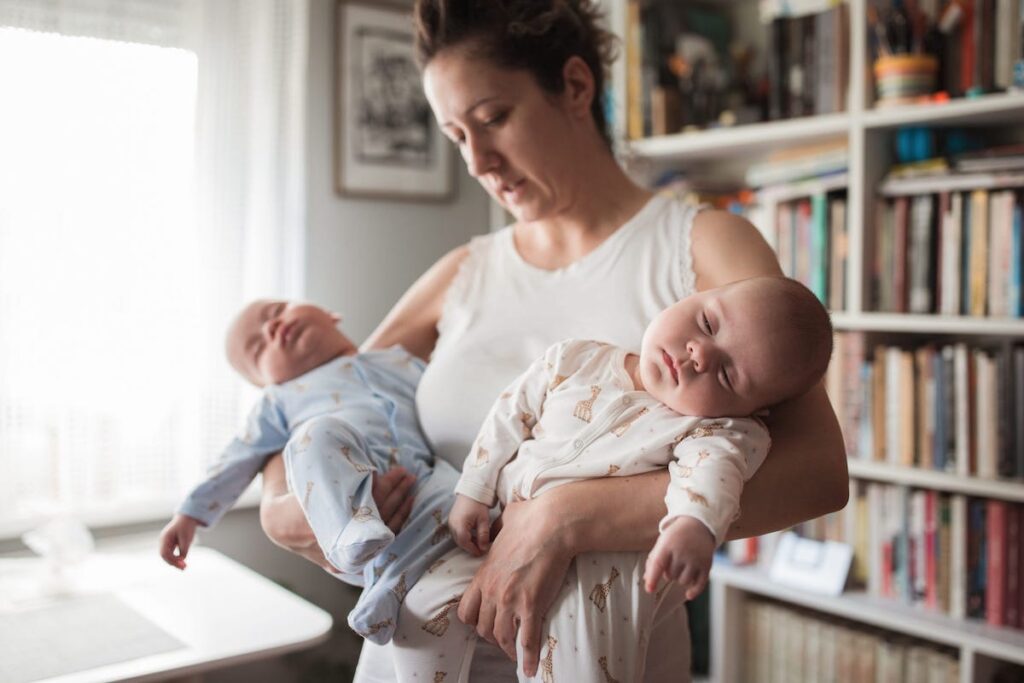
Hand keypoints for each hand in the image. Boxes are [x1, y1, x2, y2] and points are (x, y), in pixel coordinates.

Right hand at [159, 514, 198, 569]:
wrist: (187, 517)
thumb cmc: (186, 526)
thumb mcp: (187, 537)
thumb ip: (184, 548)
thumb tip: (182, 560)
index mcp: (165, 538)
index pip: (164, 553)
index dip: (172, 560)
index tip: (182, 564)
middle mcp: (163, 541)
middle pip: (165, 556)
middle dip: (173, 563)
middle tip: (184, 568)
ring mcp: (166, 543)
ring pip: (167, 556)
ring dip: (175, 562)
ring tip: (184, 567)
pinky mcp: (171, 544)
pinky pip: (171, 553)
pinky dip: (176, 558)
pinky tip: (183, 562)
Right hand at [260, 453, 415, 568]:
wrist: (278, 524)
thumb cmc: (291, 493)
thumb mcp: (302, 474)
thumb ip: (328, 470)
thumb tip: (363, 463)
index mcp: (310, 522)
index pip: (359, 504)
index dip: (382, 487)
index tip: (395, 472)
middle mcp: (324, 544)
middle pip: (371, 518)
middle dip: (394, 493)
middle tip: (408, 474)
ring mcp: (336, 557)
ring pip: (378, 533)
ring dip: (399, 507)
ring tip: (410, 486)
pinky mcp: (346, 562)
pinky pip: (377, 544)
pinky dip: (394, 523)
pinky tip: (406, 506)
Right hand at [448, 494, 491, 554]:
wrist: (471, 490)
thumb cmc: (478, 504)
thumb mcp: (483, 520)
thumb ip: (483, 535)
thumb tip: (484, 548)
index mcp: (460, 524)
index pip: (464, 542)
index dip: (473, 549)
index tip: (481, 552)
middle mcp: (452, 524)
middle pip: (460, 541)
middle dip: (470, 547)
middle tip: (481, 549)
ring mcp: (451, 522)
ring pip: (458, 538)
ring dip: (467, 542)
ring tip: (478, 542)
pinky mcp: (452, 520)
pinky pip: (457, 532)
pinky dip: (464, 536)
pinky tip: (473, 535)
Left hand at [457, 497, 572, 677]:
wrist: (553, 522)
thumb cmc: (531, 517)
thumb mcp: (504, 521)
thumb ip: (496, 530)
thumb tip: (499, 527)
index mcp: (484, 573)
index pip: (466, 610)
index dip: (475, 621)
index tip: (486, 622)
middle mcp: (492, 590)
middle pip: (483, 628)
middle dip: (493, 636)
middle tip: (505, 638)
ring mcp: (510, 599)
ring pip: (501, 637)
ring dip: (508, 649)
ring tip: (516, 654)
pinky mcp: (531, 605)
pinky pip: (527, 640)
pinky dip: (528, 657)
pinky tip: (530, 668)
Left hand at [643, 516, 714, 599]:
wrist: (699, 524)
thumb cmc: (676, 536)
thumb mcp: (662, 542)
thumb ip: (653, 560)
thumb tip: (647, 579)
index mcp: (668, 545)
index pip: (658, 564)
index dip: (653, 578)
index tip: (649, 589)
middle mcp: (683, 552)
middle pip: (670, 576)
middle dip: (669, 573)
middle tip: (673, 562)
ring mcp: (696, 559)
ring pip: (683, 581)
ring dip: (680, 579)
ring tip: (681, 567)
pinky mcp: (707, 564)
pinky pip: (700, 584)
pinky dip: (693, 591)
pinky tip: (688, 594)